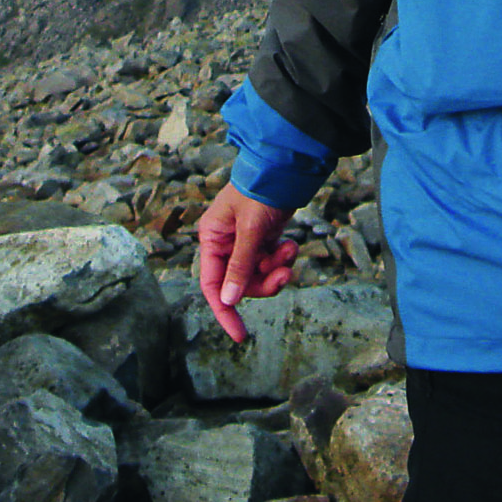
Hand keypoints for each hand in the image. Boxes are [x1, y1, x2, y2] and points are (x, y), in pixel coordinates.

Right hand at [196, 182, 299, 342]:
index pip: (212, 285)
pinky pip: (270, 262)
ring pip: (258, 274)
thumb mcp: (251, 230)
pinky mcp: (263, 237)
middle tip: (284, 275)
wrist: (287, 165)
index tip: (240, 335)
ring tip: (289, 253)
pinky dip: (281, 258)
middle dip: (263, 283)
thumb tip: (228, 301)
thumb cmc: (261, 191)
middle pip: (239, 283)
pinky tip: (290, 244)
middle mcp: (225, 241)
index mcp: (212, 237)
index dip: (225, 312)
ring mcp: (245, 240)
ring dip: (275, 269)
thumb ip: (240, 266)